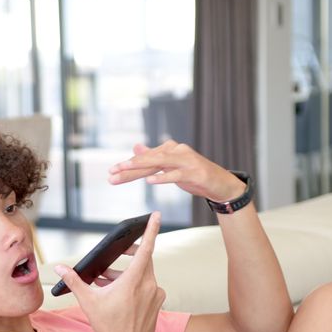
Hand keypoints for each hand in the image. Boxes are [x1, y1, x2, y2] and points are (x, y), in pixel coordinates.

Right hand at [55, 212, 165, 331]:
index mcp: (134, 280)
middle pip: (144, 259)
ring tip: (108, 280)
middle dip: (130, 253)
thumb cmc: (109, 327)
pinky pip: (147, 286)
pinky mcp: (157, 303)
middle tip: (119, 252)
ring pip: (144, 274)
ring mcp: (156, 294)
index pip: (146, 248)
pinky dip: (135, 285)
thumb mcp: (88, 302)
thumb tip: (59, 268)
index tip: (155, 215)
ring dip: (128, 273)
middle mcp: (149, 285)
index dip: (151, 229)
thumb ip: (74, 281)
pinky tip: (120, 293)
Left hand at [108, 140, 245, 201]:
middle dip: (129, 166)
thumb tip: (136, 148)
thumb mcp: (172, 166)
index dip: (127, 166)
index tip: (111, 173)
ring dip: (141, 166)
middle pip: (149, 159)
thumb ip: (154, 157)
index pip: (145, 158)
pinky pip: (176, 174)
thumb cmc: (195, 175)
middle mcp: (177, 152)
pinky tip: (150, 181)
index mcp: (170, 150)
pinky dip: (163, 177)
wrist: (220, 183)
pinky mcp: (194, 173)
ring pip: (159, 162)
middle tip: (112, 172)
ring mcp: (186, 161)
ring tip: (125, 170)